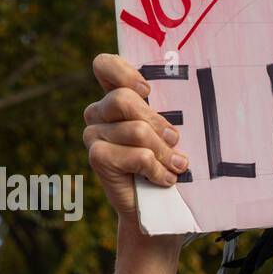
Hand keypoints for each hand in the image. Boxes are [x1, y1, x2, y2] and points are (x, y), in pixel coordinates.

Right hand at [82, 53, 189, 230]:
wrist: (158, 208)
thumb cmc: (167, 163)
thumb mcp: (169, 133)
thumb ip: (165, 112)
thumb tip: (179, 109)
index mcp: (115, 97)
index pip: (104, 65)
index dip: (124, 72)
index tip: (147, 90)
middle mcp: (99, 112)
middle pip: (124, 99)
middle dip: (157, 123)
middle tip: (175, 141)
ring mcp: (94, 134)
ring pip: (137, 130)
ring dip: (164, 152)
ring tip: (176, 166)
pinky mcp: (97, 157)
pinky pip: (137, 155)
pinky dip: (157, 169)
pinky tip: (164, 179)